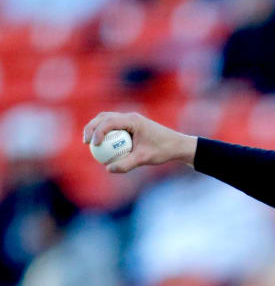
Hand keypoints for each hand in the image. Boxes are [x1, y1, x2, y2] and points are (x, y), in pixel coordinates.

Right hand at [82, 111, 197, 173]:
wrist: (177, 145)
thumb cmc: (163, 150)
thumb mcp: (144, 159)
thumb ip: (126, 164)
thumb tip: (108, 169)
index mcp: (133, 120)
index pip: (109, 122)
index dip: (97, 131)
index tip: (94, 144)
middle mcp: (130, 117)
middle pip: (104, 117)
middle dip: (91, 128)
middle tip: (85, 142)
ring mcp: (130, 120)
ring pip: (107, 120)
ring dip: (96, 129)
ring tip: (90, 143)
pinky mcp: (131, 125)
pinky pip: (114, 127)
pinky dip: (105, 133)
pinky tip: (102, 146)